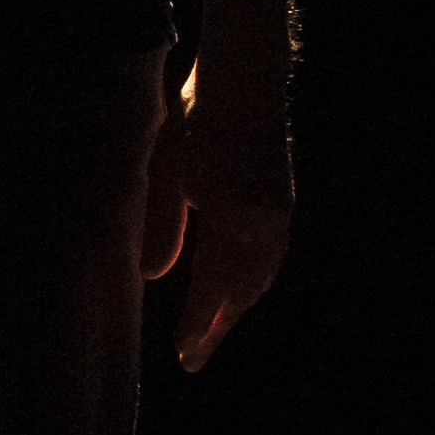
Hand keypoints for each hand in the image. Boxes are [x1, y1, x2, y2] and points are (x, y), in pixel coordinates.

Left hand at [140, 57, 292, 371]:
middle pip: (241, 292)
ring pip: (259, 277)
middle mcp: (261, 224)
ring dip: (237, 306)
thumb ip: (161, 224)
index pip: (211, 288)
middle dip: (218, 326)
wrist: (245, 77)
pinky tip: (241, 286)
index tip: (184, 356)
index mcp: (230, 217)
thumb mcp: (166, 167)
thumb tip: (150, 277)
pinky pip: (271, 258)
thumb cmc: (196, 115)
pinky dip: (253, 281)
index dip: (198, 325)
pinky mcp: (283, 202)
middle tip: (195, 358)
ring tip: (215, 328)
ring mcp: (278, 214)